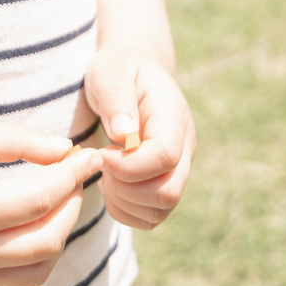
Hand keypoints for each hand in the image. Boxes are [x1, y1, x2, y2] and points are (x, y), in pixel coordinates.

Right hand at [0, 120, 103, 285]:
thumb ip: (20, 141)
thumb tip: (65, 150)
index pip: (40, 200)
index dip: (71, 175)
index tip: (88, 154)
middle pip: (47, 241)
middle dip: (70, 205)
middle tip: (73, 173)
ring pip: (37, 270)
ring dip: (57, 235)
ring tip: (56, 198)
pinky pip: (13, 280)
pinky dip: (34, 255)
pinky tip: (33, 220)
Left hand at [85, 45, 195, 230]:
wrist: (134, 74)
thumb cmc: (119, 70)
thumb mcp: (111, 72)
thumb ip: (116, 98)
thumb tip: (123, 134)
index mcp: (173, 116)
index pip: (165, 157)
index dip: (129, 166)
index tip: (100, 154)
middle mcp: (184, 146)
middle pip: (169, 191)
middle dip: (126, 189)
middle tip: (100, 166)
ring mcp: (179, 168)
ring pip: (161, 209)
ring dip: (124, 203)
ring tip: (103, 176)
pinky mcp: (166, 182)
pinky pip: (152, 216)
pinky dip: (126, 211)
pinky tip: (110, 186)